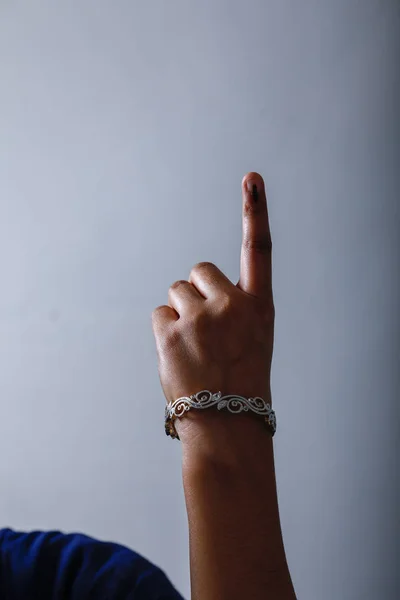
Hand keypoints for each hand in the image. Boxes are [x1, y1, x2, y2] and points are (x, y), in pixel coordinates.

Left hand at [151, 172, 273, 439]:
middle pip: (199, 271)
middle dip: (197, 292)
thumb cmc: (241, 383)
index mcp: (259, 307)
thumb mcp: (252, 341)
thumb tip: (189, 293)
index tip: (252, 179)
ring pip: (176, 291)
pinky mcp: (173, 332)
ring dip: (180, 312)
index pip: (259, 250)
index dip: (255, 211)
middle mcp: (233, 305)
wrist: (228, 423)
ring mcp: (202, 317)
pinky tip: (179, 354)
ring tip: (194, 347)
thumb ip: (230, 309)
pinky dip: (165, 330)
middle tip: (206, 329)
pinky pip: (159, 314)